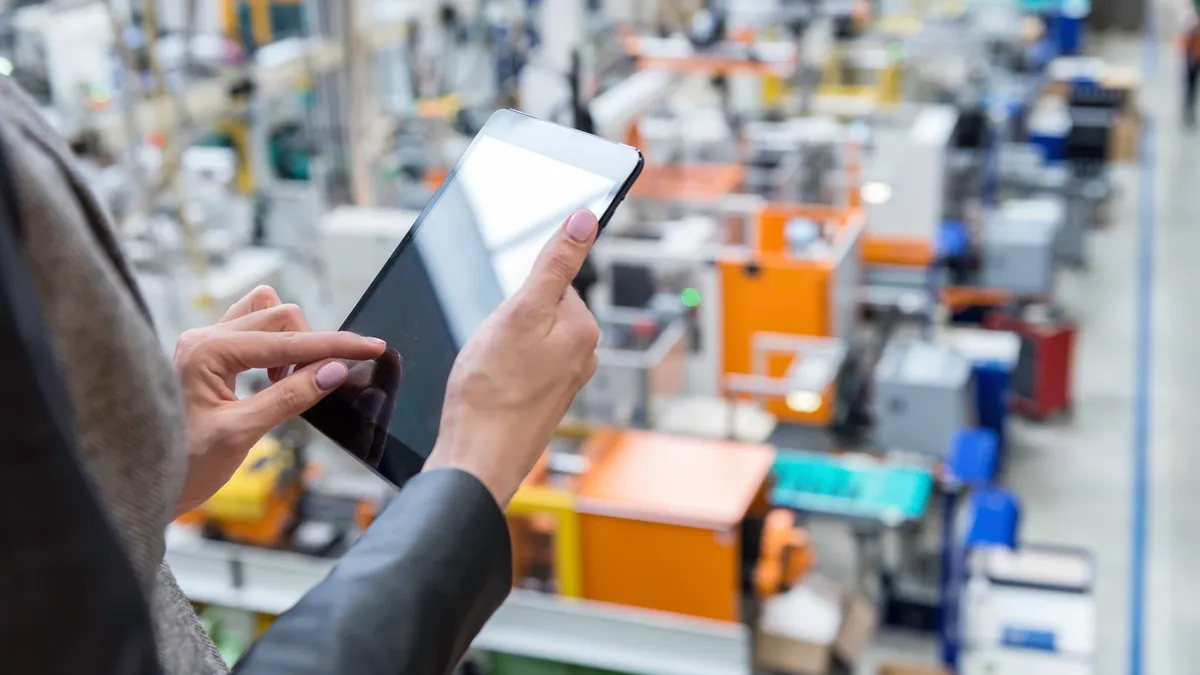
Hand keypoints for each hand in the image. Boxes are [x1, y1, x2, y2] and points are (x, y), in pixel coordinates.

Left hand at [172, 286, 385, 516]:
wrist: (142, 485)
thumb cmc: (182, 465)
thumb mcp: (241, 434)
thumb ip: (290, 397)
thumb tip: (334, 370)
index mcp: (207, 351)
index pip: (287, 340)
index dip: (335, 345)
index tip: (372, 346)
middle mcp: (203, 337)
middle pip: (279, 316)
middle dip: (312, 345)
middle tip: (322, 383)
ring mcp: (204, 344)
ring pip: (266, 314)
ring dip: (291, 341)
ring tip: (290, 382)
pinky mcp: (209, 356)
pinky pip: (253, 330)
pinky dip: (276, 347)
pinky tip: (276, 379)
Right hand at [424, 210, 600, 506]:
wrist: (476, 460)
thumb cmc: (490, 391)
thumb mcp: (519, 312)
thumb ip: (555, 264)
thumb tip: (586, 219)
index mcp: (585, 329)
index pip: (551, 282)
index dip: (517, 295)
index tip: (503, 322)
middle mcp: (584, 355)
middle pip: (539, 310)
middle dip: (509, 320)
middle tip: (492, 348)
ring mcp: (565, 381)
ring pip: (526, 339)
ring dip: (502, 347)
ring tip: (489, 372)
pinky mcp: (545, 401)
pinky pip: (520, 367)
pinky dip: (501, 371)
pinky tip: (490, 388)